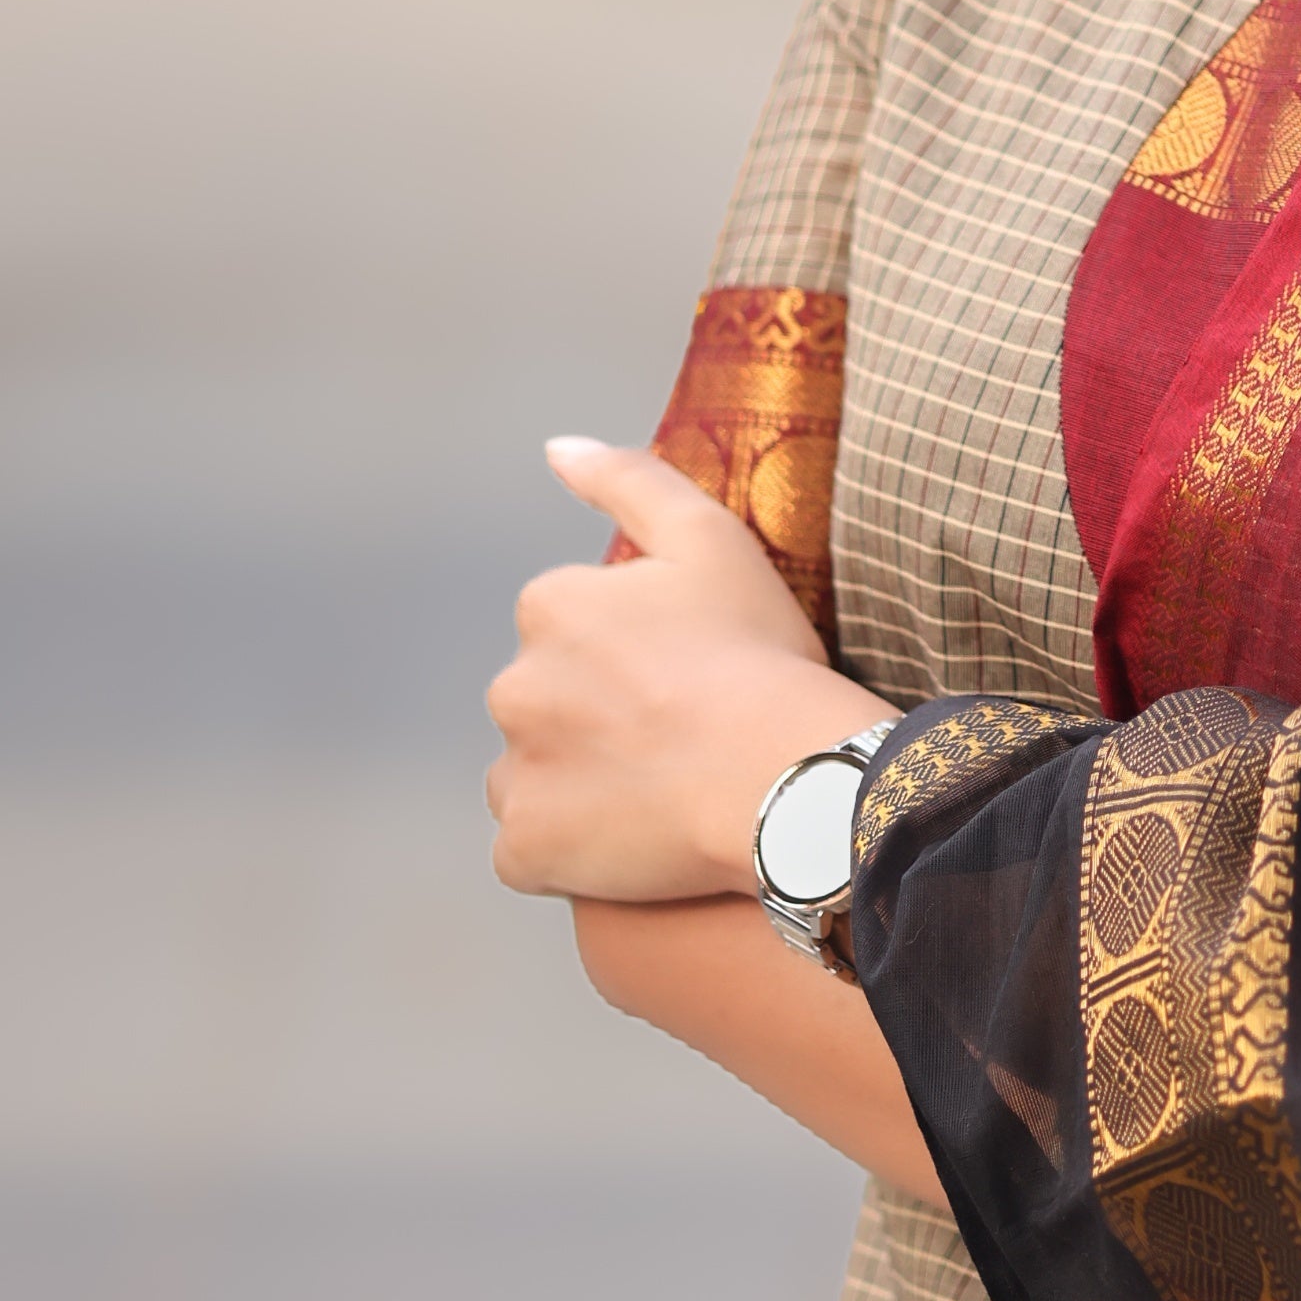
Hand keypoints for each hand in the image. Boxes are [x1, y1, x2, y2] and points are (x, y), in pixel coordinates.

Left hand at [487, 436, 874, 905]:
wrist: (787, 778)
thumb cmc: (760, 656)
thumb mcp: (710, 538)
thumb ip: (628, 479)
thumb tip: (555, 448)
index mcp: (549, 609)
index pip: (571, 635)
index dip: (633, 660)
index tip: (688, 679)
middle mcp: (512, 687)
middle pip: (547, 706)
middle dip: (596, 721)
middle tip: (680, 741)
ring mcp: (515, 774)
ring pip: (533, 778)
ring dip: (577, 786)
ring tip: (659, 795)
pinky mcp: (524, 849)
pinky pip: (531, 852)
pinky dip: (570, 851)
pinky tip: (633, 841)